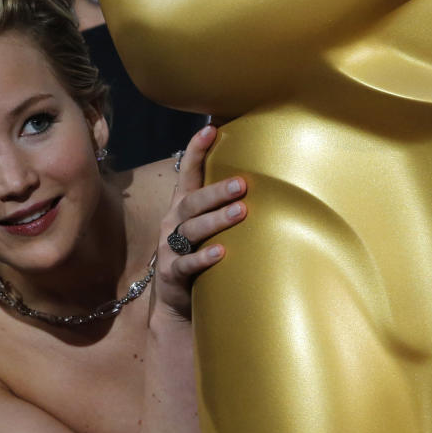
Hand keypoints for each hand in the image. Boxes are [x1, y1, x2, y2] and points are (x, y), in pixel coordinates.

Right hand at [155, 125, 246, 319]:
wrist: (174, 303)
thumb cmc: (199, 255)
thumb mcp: (205, 226)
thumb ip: (222, 205)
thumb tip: (261, 179)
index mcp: (182, 206)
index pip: (187, 172)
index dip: (196, 149)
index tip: (210, 129)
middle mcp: (174, 222)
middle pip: (192, 201)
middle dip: (216, 191)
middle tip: (242, 184)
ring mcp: (170, 247)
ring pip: (192, 229)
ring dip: (217, 219)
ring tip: (240, 212)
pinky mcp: (172, 273)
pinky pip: (187, 263)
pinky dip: (204, 257)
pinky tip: (221, 252)